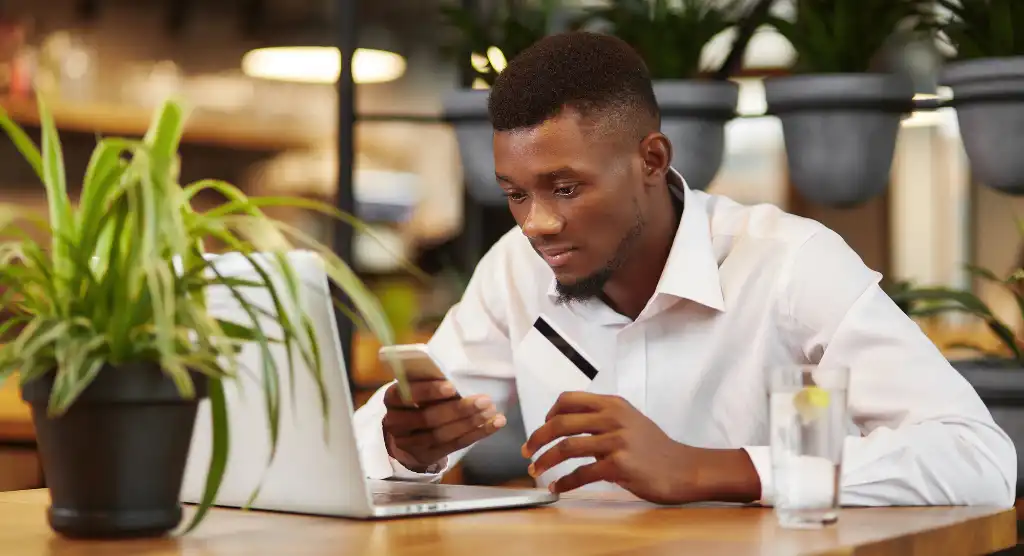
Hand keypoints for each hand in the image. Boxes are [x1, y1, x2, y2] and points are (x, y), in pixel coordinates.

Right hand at [382, 380, 505, 472]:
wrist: (405, 433)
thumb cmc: (416, 401)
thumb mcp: (415, 388)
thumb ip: (429, 381)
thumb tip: (458, 377)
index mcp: (392, 399)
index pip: (408, 395)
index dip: (429, 391)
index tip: (452, 386)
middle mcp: (396, 423)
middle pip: (429, 418)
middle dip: (459, 409)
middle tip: (484, 400)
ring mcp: (410, 443)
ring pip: (443, 434)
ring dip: (471, 422)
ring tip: (491, 411)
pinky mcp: (426, 455)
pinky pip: (455, 445)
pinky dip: (477, 434)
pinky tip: (494, 424)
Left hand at [522, 392, 759, 503]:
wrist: (683, 468)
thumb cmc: (654, 447)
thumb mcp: (629, 420)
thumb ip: (601, 419)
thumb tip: (566, 425)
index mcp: (613, 404)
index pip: (569, 399)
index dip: (548, 413)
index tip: (541, 428)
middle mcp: (613, 418)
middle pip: (561, 422)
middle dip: (537, 437)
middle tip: (527, 451)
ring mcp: (617, 441)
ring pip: (567, 447)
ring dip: (545, 460)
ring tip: (535, 470)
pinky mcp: (619, 465)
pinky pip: (581, 473)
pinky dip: (564, 482)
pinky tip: (557, 487)